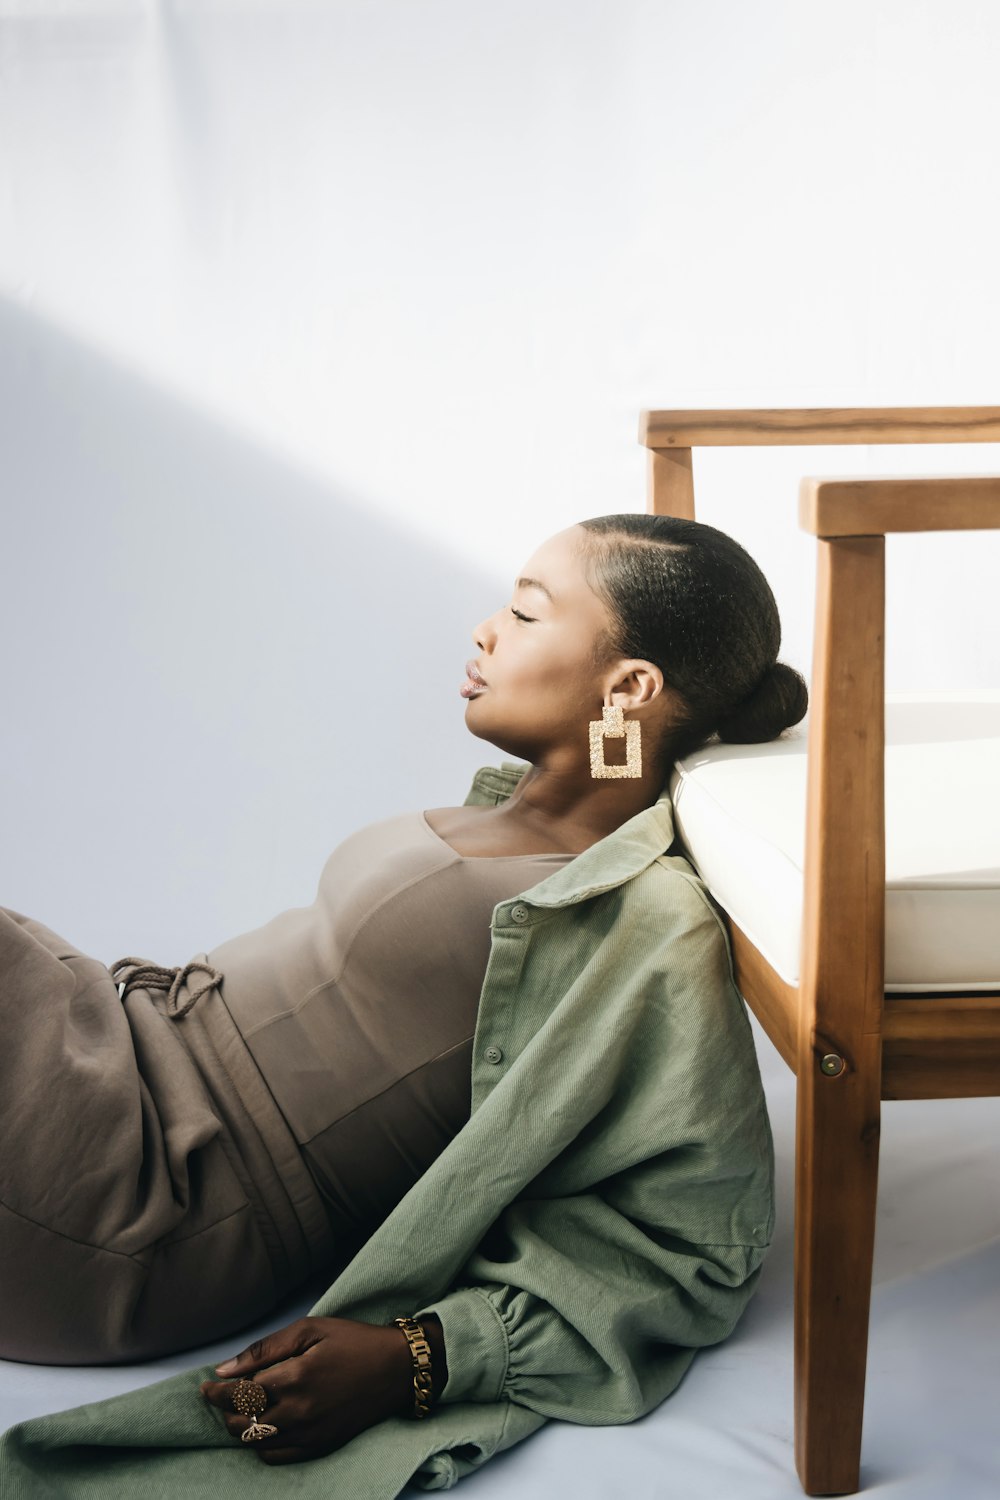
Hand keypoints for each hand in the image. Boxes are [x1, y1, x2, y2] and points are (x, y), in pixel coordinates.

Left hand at [199, 1315, 415, 1464]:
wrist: (396, 1369)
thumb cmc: (353, 1341)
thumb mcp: (310, 1329)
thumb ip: (265, 1349)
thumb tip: (225, 1368)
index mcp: (294, 1378)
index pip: (238, 1395)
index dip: (216, 1393)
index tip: (206, 1387)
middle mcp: (298, 1411)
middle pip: (242, 1423)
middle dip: (226, 1411)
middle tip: (225, 1397)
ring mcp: (310, 1434)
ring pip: (256, 1443)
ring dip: (242, 1429)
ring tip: (243, 1411)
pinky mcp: (320, 1447)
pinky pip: (276, 1457)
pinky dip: (261, 1445)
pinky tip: (264, 1428)